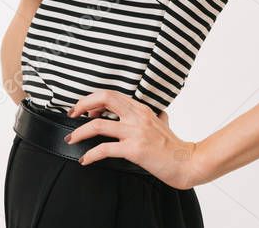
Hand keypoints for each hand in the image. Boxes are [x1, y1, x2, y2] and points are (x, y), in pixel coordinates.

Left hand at [65, 90, 200, 189]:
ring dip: (79, 132)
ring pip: (98, 124)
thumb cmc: (175, 146)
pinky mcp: (134, 149)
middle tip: (71, 114)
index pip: (113, 94)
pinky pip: (104, 149)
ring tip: (71, 139)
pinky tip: (84, 160)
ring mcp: (135, 132)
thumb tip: (158, 114)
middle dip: (82, 104)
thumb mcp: (164, 123)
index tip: (85, 110)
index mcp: (143, 109)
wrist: (187, 163)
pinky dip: (90, 154)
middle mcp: (138, 116)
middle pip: (104, 98)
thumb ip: (157, 116)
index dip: (94, 99)